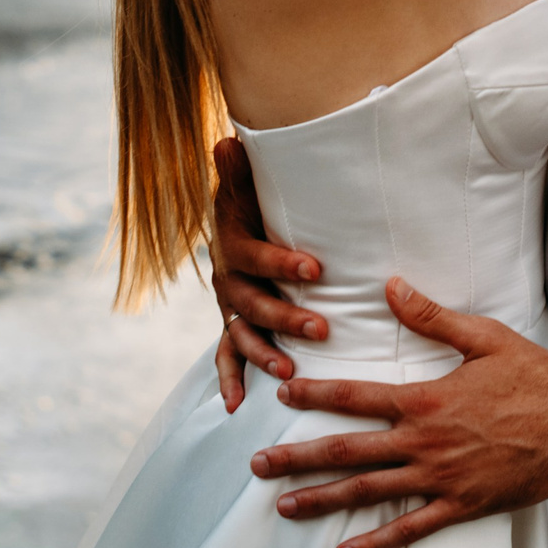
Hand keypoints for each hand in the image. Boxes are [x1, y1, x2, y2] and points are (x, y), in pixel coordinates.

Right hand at [208, 136, 330, 412]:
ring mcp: (229, 306)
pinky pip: (226, 356)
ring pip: (241, 333)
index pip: (255, 255)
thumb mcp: (247, 183)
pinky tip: (237, 406)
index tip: (316, 268)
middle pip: (251, 302)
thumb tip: (227, 141)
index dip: (282, 262)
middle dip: (285, 317)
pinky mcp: (233, 325)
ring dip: (264, 352)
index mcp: (233, 243)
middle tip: (322, 328)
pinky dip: (229, 380)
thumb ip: (240, 169)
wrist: (237, 221)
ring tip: (290, 369)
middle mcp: (226, 278)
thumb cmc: (254, 201)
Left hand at [249, 278, 547, 547]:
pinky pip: (411, 528)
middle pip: (348, 451)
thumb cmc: (536, 377)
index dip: (316, 395)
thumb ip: (432, 316)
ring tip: (285, 505)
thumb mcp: (484, 337)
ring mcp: (441, 479)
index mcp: (427, 400)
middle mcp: (425, 443)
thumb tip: (391, 286)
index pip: (356, 397)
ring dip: (323, 499)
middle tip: (259, 465)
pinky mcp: (462, 506)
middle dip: (299, 457)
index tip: (282, 394)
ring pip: (369, 493)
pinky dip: (376, 542)